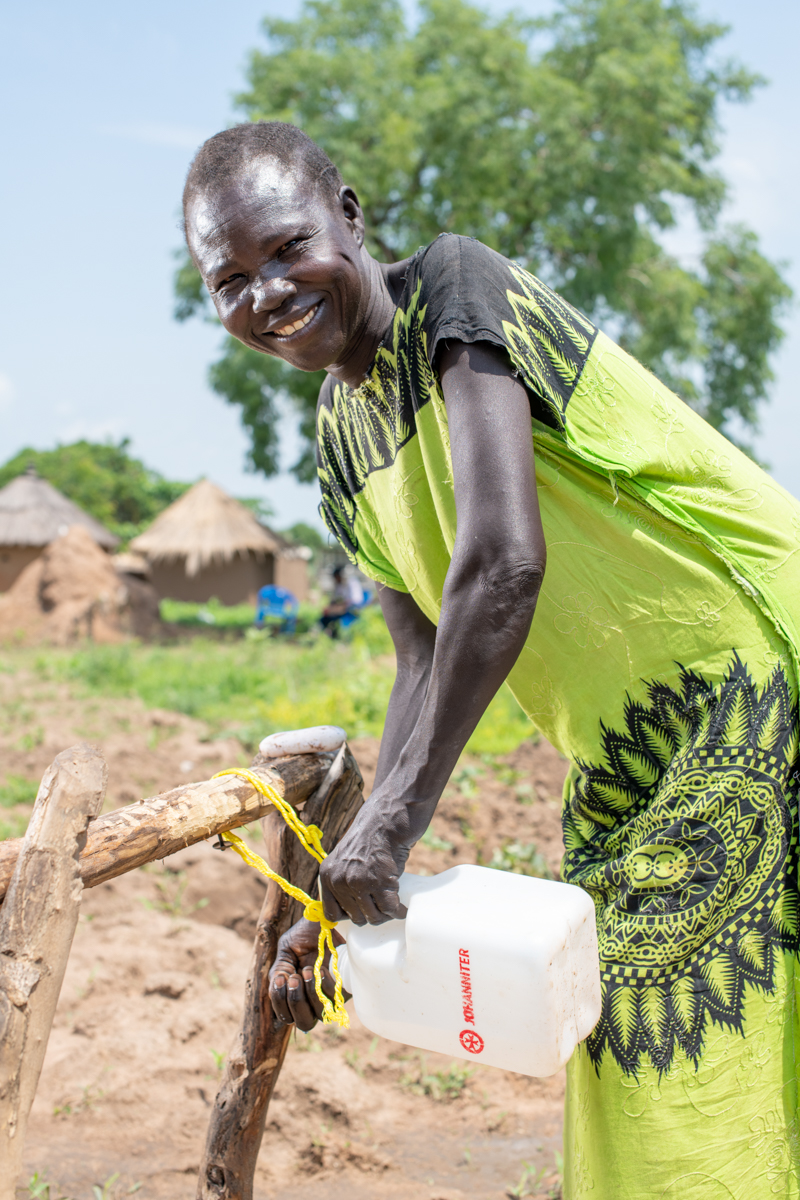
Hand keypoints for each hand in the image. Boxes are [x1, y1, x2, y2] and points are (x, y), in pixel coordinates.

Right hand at [268, 918, 344, 1031]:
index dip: (280, 1002)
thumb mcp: (286, 951)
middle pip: (303, 1024)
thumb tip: (280, 985)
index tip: (281, 978)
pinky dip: (323, 987)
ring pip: (318, 1015)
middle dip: (295, 1003)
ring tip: (306, 971)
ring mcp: (330, 996)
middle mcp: (312, 1000)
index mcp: (295, 994)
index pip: (285, 1016)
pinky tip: (319, 970)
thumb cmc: (305, 935)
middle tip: (293, 979)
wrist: (324, 918)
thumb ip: (279, 971)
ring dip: (308, 995)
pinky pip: (333, 999)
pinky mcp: (345, 989)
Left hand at [319, 789, 421, 924]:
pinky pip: (390, 910)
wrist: (387, 817)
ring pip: (374, 917)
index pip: (331, 914)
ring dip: (386, 914)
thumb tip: (357, 912)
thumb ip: (345, 881)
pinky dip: (399, 911)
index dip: (350, 916)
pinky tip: (402, 907)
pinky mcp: (379, 882)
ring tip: (394, 904)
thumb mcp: (348, 858)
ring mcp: (358, 882)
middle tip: (383, 903)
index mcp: (327, 874)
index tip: (364, 911)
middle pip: (357, 918)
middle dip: (372, 914)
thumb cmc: (372, 836)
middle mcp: (338, 880)